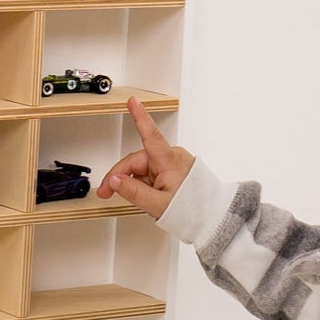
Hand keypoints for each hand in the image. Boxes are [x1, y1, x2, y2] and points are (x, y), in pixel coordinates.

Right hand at [95, 94, 194, 216]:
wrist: (212, 217)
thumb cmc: (192, 209)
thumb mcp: (157, 205)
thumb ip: (133, 192)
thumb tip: (115, 181)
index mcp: (169, 161)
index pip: (150, 135)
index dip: (140, 117)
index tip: (133, 101)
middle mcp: (172, 157)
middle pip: (136, 161)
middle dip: (121, 177)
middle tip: (107, 193)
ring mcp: (173, 163)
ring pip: (142, 170)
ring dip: (134, 183)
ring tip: (141, 202)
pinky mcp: (174, 170)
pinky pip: (151, 174)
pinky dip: (144, 184)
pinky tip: (148, 197)